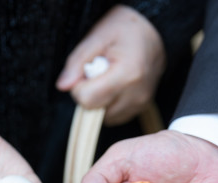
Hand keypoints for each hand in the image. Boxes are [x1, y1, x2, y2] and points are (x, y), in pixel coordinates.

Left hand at [56, 4, 165, 125]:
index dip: (79, 86)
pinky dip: (108, 104)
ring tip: (107, 77)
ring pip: (103, 117)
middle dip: (89, 93)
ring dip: (98, 100)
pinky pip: (114, 116)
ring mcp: (140, 104)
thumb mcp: (97, 36)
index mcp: (127, 75)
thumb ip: (77, 62)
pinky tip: (114, 86)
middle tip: (98, 72)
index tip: (86, 71)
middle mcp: (136, 95)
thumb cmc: (125, 30)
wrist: (155, 32)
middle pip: (94, 111)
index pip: (87, 99)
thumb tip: (63, 86)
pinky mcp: (141, 109)